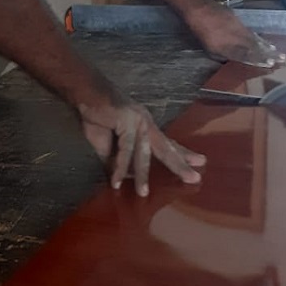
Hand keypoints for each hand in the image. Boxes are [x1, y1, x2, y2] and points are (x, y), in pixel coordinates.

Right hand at [79, 100, 206, 196]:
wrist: (85, 92)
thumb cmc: (97, 115)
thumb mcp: (109, 144)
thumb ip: (118, 159)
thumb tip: (125, 177)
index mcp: (147, 127)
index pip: (167, 143)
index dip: (182, 154)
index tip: (199, 163)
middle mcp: (147, 123)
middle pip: (165, 148)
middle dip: (180, 164)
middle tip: (195, 178)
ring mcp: (138, 121)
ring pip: (144, 152)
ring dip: (142, 174)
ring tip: (143, 192)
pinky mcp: (127, 120)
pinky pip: (124, 149)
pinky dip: (118, 166)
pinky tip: (116, 180)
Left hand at [187, 3, 285, 68]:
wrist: (200, 8)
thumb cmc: (201, 30)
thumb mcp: (208, 48)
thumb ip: (222, 55)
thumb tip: (234, 60)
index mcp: (229, 46)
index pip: (247, 55)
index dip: (259, 60)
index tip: (271, 64)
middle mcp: (237, 37)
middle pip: (255, 47)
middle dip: (269, 54)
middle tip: (282, 59)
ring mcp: (239, 28)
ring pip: (255, 39)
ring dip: (266, 46)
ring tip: (277, 52)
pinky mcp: (238, 21)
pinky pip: (251, 31)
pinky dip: (258, 38)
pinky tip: (263, 41)